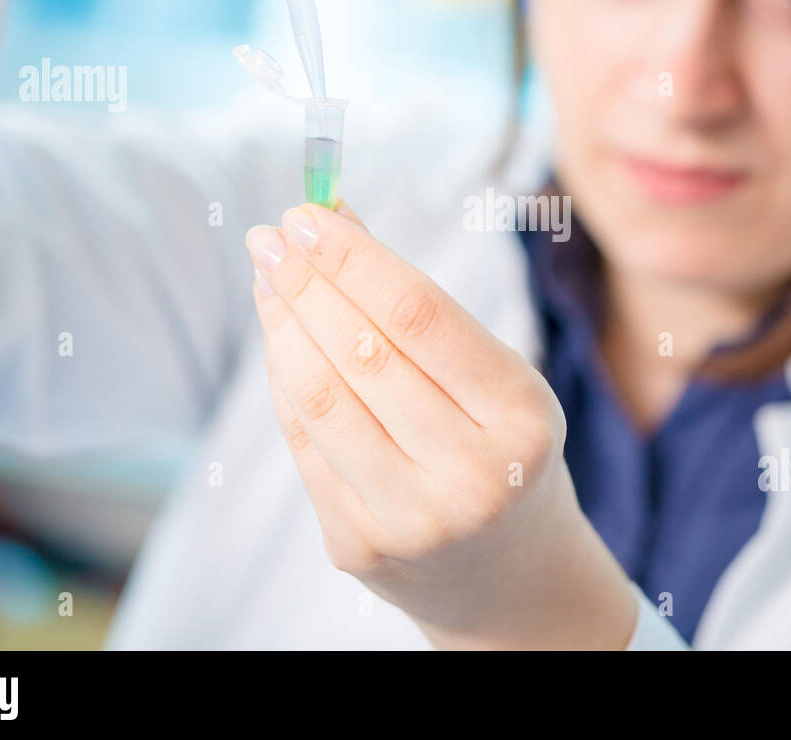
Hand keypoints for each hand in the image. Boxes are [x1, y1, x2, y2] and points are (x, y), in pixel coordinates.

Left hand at [244, 201, 637, 648]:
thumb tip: (334, 218)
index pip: (420, 317)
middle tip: (271, 234)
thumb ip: (420, 308)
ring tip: (270, 280)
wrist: (507, 575)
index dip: (355, 259)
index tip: (310, 215)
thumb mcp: (497, 377)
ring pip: (319, 399)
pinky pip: (303, 444)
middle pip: (361, 354)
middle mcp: (470, 476)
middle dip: (306, 283)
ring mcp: (410, 521)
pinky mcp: (357, 547)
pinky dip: (284, 381)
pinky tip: (281, 340)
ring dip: (282, 326)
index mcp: (521, 419)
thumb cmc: (502, 449)